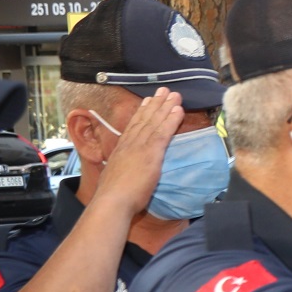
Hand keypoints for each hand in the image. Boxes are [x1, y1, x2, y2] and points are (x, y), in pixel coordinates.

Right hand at [89, 91, 184, 217]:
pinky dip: (171, 119)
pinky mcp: (151, 153)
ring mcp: (140, 146)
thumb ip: (123, 170)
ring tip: (174, 94)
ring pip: (154, 122)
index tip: (147, 101)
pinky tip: (179, 110)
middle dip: (155, 103)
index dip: (142, 112)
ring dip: (165, 106)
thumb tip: (124, 172)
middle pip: (144, 119)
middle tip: (163, 90)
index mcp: (121, 149)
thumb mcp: (116, 177)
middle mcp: (129, 143)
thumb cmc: (114, 195)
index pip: (133, 126)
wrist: (112, 200)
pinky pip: (163, 132)